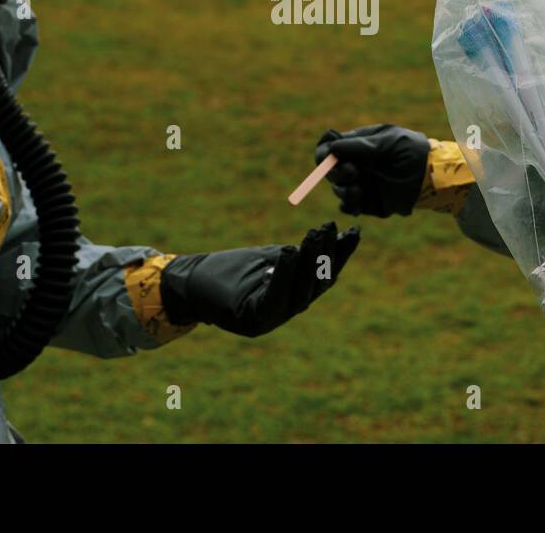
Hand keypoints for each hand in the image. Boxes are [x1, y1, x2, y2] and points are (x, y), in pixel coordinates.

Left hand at [161, 223, 360, 336]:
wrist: (189, 285)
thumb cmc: (229, 271)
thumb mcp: (268, 260)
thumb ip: (296, 257)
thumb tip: (328, 240)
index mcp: (294, 296)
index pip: (325, 275)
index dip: (341, 254)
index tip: (354, 230)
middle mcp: (286, 310)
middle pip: (316, 284)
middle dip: (326, 254)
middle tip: (331, 226)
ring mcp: (270, 319)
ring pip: (299, 291)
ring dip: (308, 261)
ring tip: (314, 233)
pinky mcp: (251, 319)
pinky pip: (273, 297)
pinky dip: (283, 274)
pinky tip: (289, 252)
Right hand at [315, 124, 429, 216]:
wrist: (433, 175)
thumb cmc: (412, 151)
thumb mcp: (387, 142)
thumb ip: (359, 146)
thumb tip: (331, 148)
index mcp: (357, 145)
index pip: (329, 148)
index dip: (324, 153)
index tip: (328, 157)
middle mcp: (355, 164)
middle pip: (329, 171)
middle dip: (335, 172)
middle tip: (351, 172)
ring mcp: (361, 184)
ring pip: (338, 189)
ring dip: (343, 189)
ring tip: (358, 188)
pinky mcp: (368, 202)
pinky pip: (349, 207)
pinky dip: (350, 204)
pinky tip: (360, 199)